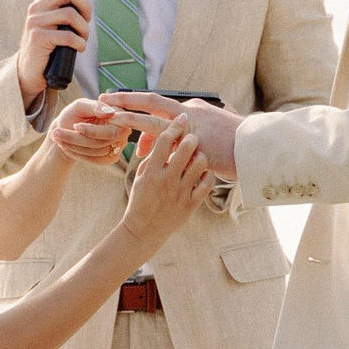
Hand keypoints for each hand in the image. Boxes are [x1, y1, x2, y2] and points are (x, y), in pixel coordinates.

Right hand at [17, 0, 92, 111]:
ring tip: (83, 38)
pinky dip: (80, 43)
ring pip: (71, 14)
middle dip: (86, 6)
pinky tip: (78, 48)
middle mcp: (36, 7)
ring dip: (85, 28)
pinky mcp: (38, 37)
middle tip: (87, 21)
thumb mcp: (56, 23)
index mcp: (41, 0)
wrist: (31, 72)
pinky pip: (68, 35)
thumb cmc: (49, 47)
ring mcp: (35, 22)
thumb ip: (65, 8)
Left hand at [49, 98, 131, 163]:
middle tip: (57, 133)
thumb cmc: (75, 113)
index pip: (112, 129)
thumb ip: (94, 106)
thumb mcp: (80, 105)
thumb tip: (110, 112)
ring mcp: (119, 144)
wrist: (68, 127)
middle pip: (103, 141)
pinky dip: (79, 154)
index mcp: (119, 113)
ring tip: (57, 137)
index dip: (93, 131)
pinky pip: (98, 160)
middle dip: (78, 138)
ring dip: (75, 146)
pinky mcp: (112, 157)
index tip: (75, 126)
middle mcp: (124, 129)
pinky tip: (66, 147)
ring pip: (98, 151)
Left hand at [101, 91, 240, 181]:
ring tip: (109, 119)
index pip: (158, 105)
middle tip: (103, 100)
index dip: (137, 105)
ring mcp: (191, 129)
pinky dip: (151, 149)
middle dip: (125, 100)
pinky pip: (169, 148)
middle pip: (150, 103)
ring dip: (129, 120)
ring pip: (153, 122)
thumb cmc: (236, 142)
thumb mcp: (214, 127)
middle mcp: (188, 114)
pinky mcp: (195, 146)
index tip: (118, 106)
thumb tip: (174, 128)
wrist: (257, 150)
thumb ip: (193, 126)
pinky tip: (135, 154)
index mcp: (191, 109)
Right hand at [120, 118, 212, 248]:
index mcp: (151, 172)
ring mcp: (180, 193)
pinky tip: (202, 174)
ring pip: (200, 163)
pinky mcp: (191, 204)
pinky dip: (207, 175)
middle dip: (191, 138)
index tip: (182, 117)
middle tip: (193, 138)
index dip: (174, 125)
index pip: (163, 140)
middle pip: (186, 147)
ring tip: (197, 158)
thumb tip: (163, 138)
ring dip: (200, 156)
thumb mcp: (140, 177)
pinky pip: (207, 183)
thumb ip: (152, 158)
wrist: (144, 231)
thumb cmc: (141, 200)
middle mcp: (166, 180)